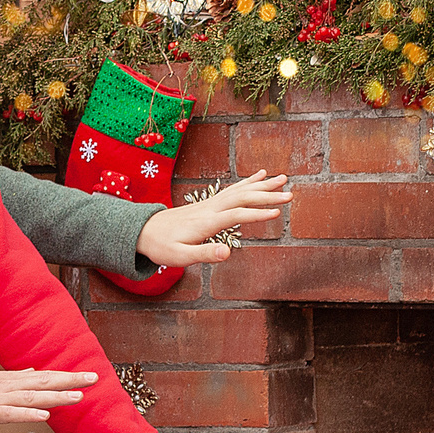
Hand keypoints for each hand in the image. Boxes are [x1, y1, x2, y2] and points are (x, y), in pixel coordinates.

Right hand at [0, 366, 93, 427]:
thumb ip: (13, 377)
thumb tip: (34, 372)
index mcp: (8, 380)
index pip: (43, 377)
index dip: (66, 376)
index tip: (87, 375)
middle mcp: (6, 387)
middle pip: (42, 383)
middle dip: (69, 381)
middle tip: (93, 378)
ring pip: (30, 398)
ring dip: (55, 398)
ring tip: (77, 398)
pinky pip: (9, 414)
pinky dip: (27, 415)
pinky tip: (44, 417)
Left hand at [136, 170, 288, 266]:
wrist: (144, 230)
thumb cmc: (161, 246)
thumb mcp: (180, 257)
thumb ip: (204, 254)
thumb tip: (227, 252)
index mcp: (205, 222)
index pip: (235, 214)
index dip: (256, 213)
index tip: (277, 212)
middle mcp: (209, 208)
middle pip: (242, 197)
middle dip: (266, 195)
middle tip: (290, 194)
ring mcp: (209, 203)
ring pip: (239, 190)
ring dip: (261, 184)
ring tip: (283, 178)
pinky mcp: (208, 203)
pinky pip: (232, 189)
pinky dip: (248, 182)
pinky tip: (260, 175)